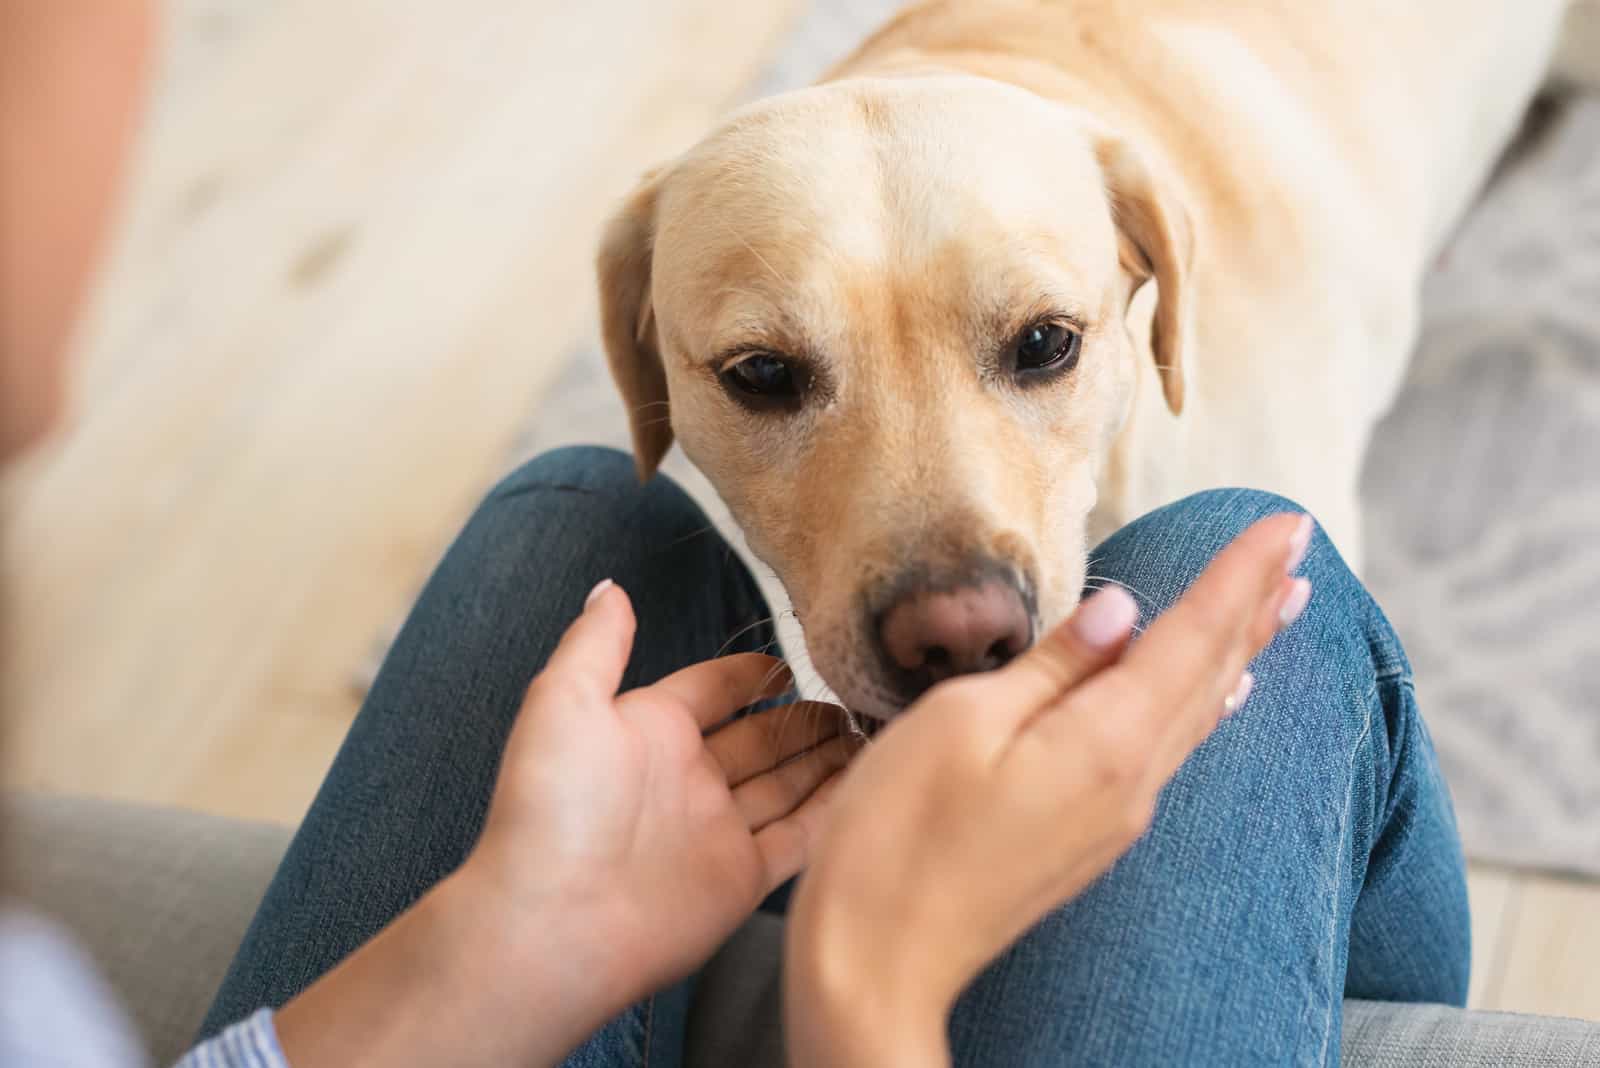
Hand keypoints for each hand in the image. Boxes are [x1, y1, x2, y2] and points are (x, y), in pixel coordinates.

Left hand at [469, 579, 857, 995]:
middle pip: (761, 738)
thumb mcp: (564, 700)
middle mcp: (688, 778)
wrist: (553, 921)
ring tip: (876, 729)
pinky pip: (801, 836)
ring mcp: (717, 830)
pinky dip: (835, 810)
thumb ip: (596, 643)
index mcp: (649, 730)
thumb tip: (610, 586)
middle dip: (805, 717)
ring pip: (786, 784)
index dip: (752, 673)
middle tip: (858, 694)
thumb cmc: (554, 805)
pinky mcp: (742, 879)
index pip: (713, 689)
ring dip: (827, 758)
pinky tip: (872, 782)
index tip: (797, 658)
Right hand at [784, 513, 1312, 1066]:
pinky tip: (1219, 696)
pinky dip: (1203, 704)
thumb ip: (1052, 665)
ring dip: (1241, 652)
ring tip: (1280, 608)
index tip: (1288, 524)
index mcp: (1102, 742)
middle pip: (1210, 675)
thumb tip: (1123, 610)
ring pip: (1197, 714)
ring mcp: (1115, 816)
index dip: (1239, 576)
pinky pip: (1169, 752)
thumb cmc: (898, 836)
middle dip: (1255, 605)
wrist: (879, 960)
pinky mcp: (1090, 836)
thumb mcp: (961, 722)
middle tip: (1302, 548)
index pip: (1191, 637)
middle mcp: (1130, 781)